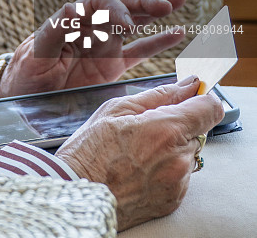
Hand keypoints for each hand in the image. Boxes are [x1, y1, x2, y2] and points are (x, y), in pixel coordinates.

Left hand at [0, 0, 185, 96]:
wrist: (23, 101)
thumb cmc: (24, 75)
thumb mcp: (34, 54)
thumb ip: (53, 32)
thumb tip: (70, 7)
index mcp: (72, 21)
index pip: (98, 3)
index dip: (115, 8)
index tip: (127, 25)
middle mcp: (91, 29)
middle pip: (121, 5)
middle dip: (144, 3)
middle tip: (167, 3)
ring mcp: (103, 47)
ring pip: (134, 23)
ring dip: (155, 11)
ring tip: (179, 0)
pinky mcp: (111, 68)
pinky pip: (139, 52)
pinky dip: (158, 42)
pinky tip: (177, 33)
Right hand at [55, 77, 224, 230]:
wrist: (75, 193)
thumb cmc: (89, 150)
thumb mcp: (117, 109)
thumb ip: (160, 95)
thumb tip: (187, 84)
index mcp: (166, 130)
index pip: (210, 107)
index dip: (200, 98)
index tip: (189, 96)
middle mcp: (178, 159)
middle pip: (198, 129)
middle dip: (179, 123)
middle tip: (146, 125)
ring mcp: (177, 182)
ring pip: (189, 152)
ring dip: (172, 146)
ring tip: (138, 149)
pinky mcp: (173, 200)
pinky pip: (180, 174)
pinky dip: (166, 167)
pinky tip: (139, 167)